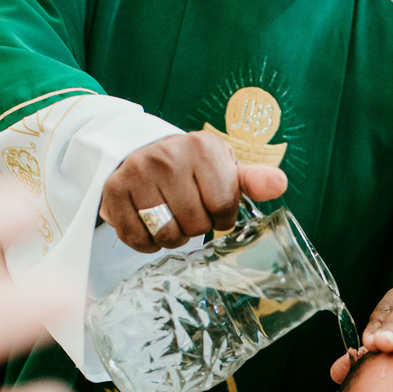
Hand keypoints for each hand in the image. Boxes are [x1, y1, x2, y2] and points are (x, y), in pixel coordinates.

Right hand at [99, 130, 287, 251]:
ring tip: (171, 219)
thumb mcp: (224, 168)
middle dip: (196, 228)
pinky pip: (138, 239)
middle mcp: (167, 156)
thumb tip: (279, 184)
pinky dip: (148, 243)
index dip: (222, 219)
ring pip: (167, 235)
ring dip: (173, 238)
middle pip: (195, 224)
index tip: (214, 209)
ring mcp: (137, 173)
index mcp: (203, 148)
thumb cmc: (191, 168)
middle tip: (189, 212)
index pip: (223, 207)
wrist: (139, 153)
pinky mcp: (113, 192)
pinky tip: (150, 225)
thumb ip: (252, 180)